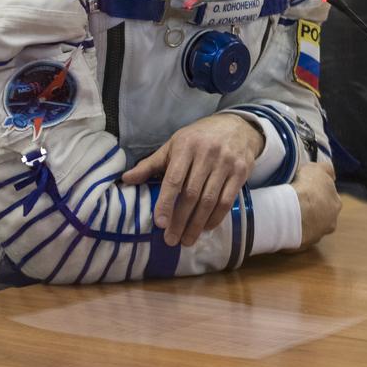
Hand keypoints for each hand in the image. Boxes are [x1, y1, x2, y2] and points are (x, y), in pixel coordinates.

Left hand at [121, 113, 263, 246]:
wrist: (238, 126)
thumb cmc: (199, 138)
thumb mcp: (174, 145)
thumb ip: (151, 164)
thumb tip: (125, 179)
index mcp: (186, 146)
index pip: (174, 179)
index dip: (166, 203)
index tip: (160, 224)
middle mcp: (207, 154)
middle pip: (192, 194)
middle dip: (180, 220)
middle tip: (171, 240)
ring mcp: (226, 163)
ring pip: (209, 201)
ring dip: (197, 224)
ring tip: (187, 240)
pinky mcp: (241, 172)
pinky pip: (227, 201)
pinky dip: (215, 218)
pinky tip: (206, 228)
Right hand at [289, 161, 339, 250]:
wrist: (293, 210)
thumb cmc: (307, 187)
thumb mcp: (318, 168)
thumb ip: (326, 170)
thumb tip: (331, 173)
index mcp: (336, 204)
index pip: (329, 199)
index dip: (318, 194)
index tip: (307, 190)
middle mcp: (330, 222)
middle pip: (321, 216)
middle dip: (312, 210)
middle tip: (297, 202)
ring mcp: (316, 236)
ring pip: (309, 228)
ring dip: (301, 222)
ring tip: (287, 213)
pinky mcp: (302, 245)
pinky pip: (297, 237)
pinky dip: (292, 231)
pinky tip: (283, 224)